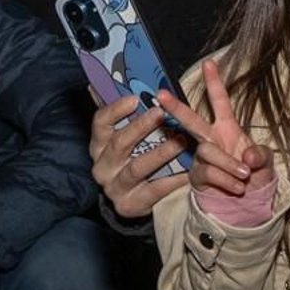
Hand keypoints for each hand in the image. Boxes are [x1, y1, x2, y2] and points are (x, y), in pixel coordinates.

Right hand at [89, 93, 192, 216]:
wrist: (131, 200)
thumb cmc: (134, 159)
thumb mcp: (126, 138)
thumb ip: (123, 115)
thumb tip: (111, 83)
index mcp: (99, 145)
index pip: (100, 123)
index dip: (115, 110)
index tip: (134, 98)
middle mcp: (102, 166)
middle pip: (120, 144)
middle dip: (141, 127)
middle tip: (163, 113)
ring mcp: (114, 187)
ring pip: (137, 167)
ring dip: (161, 153)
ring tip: (181, 141)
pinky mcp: (129, 205)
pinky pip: (154, 190)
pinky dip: (173, 180)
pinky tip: (189, 171)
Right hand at [158, 59, 276, 197]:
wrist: (248, 202)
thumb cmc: (256, 175)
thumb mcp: (265, 163)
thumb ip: (260, 156)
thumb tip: (248, 156)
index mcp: (228, 128)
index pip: (220, 102)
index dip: (214, 83)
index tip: (209, 62)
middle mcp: (211, 139)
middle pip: (191, 120)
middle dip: (176, 107)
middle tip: (161, 94)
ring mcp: (202, 158)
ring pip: (207, 151)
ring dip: (228, 163)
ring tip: (245, 175)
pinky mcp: (197, 176)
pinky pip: (207, 173)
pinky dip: (225, 179)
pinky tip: (238, 186)